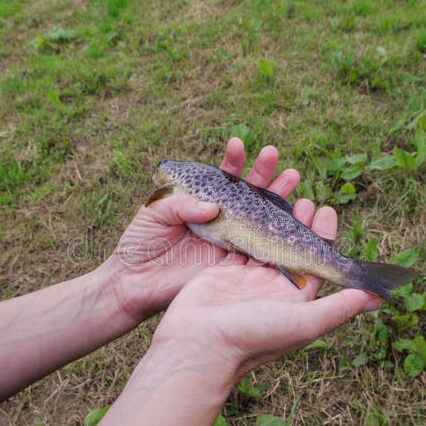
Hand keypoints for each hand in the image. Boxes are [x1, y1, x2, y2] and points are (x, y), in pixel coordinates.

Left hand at [106, 137, 300, 325]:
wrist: (134, 281)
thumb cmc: (140, 242)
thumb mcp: (154, 211)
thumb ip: (181, 204)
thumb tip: (213, 206)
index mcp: (201, 201)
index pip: (222, 177)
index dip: (233, 161)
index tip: (238, 144)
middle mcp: (219, 218)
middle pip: (248, 193)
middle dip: (262, 173)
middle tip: (273, 154)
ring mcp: (228, 240)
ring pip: (258, 217)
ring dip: (276, 198)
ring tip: (291, 177)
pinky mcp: (231, 265)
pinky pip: (257, 249)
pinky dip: (274, 236)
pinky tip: (290, 220)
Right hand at [151, 202, 381, 379]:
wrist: (198, 345)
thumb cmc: (252, 336)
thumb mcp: (303, 322)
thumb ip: (338, 308)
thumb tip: (378, 298)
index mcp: (296, 302)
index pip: (317, 265)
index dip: (324, 239)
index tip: (327, 211)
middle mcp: (274, 291)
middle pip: (293, 251)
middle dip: (301, 226)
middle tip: (307, 200)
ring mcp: (247, 281)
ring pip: (267, 245)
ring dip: (276, 223)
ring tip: (283, 198)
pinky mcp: (223, 272)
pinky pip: (240, 244)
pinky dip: (247, 227)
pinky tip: (251, 207)